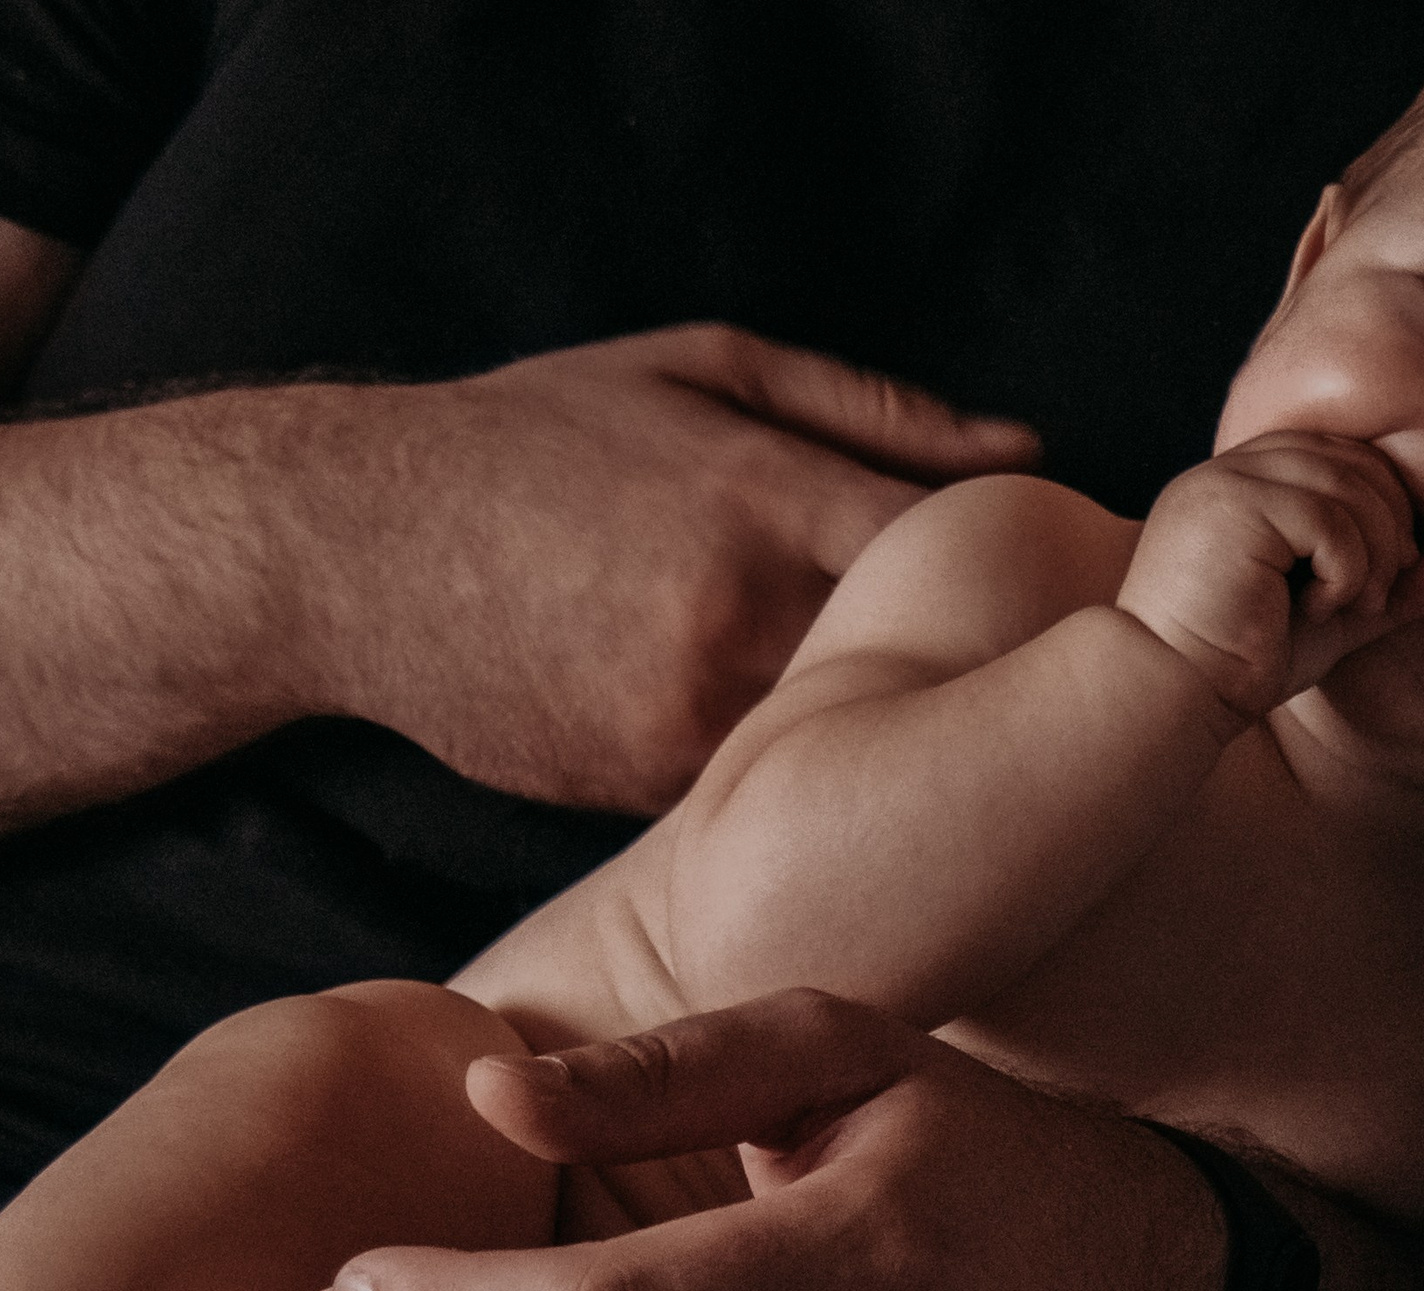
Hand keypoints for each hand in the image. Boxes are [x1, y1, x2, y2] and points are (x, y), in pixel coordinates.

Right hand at [305, 324, 1039, 813]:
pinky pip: (759, 787)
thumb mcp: (698, 368)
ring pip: (842, 741)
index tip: (1072, 586)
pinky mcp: (643, 788)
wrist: (352, 551)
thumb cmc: (533, 437)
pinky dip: (790, 770)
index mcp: (760, 493)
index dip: (1028, 569)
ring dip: (884, 729)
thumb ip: (869, 409)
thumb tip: (1023, 450)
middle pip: (918, 662)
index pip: (949, 546)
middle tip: (1028, 667)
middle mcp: (734, 615)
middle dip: (969, 662)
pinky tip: (808, 751)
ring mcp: (686, 716)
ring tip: (922, 718)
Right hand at [1115, 431, 1423, 719]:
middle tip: (1374, 595)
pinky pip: (1328, 516)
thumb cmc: (1234, 665)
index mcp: (1244, 484)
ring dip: (1371, 553)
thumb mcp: (1328, 622)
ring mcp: (1227, 481)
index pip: (1341, 456)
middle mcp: (1230, 469)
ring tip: (1348, 608)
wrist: (1165, 693)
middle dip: (1389, 527)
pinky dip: (1344, 568)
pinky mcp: (1232, 506)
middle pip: (1353, 459)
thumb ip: (1387, 591)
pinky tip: (1316, 609)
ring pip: (1348, 484)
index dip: (1383, 505)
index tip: (1383, 575)